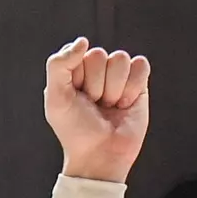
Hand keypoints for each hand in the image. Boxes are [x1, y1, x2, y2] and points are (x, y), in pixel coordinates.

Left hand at [44, 38, 150, 183]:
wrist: (100, 156)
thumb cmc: (75, 131)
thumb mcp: (56, 97)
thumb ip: (59, 64)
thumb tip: (83, 41)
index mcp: (74, 71)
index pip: (79, 53)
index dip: (78, 78)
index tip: (76, 99)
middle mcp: (96, 71)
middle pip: (100, 56)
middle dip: (96, 85)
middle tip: (95, 106)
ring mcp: (118, 77)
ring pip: (120, 59)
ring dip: (114, 89)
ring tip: (109, 107)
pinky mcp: (138, 85)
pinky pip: (140, 66)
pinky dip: (133, 87)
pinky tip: (125, 104)